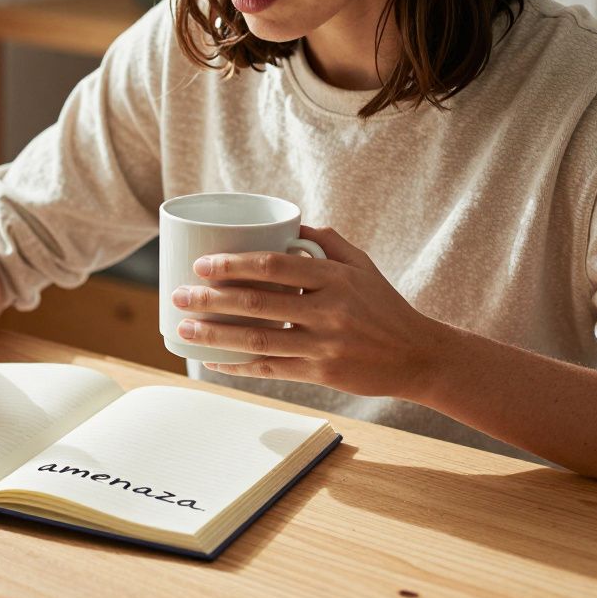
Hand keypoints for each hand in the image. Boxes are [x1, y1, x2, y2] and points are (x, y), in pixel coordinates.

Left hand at [170, 224, 441, 399]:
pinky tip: (213, 361)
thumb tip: (285, 223)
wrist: (418, 356)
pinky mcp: (321, 374)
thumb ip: (325, 241)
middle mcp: (330, 311)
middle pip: (258, 304)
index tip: (201, 265)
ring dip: (215, 336)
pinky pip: (271, 370)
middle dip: (211, 300)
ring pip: (259, 341)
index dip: (233, 265)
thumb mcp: (362, 265)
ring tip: (183, 329)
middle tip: (177, 295)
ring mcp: (325, 346)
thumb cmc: (383, 305)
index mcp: (336, 278)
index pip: (274, 266)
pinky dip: (238, 366)